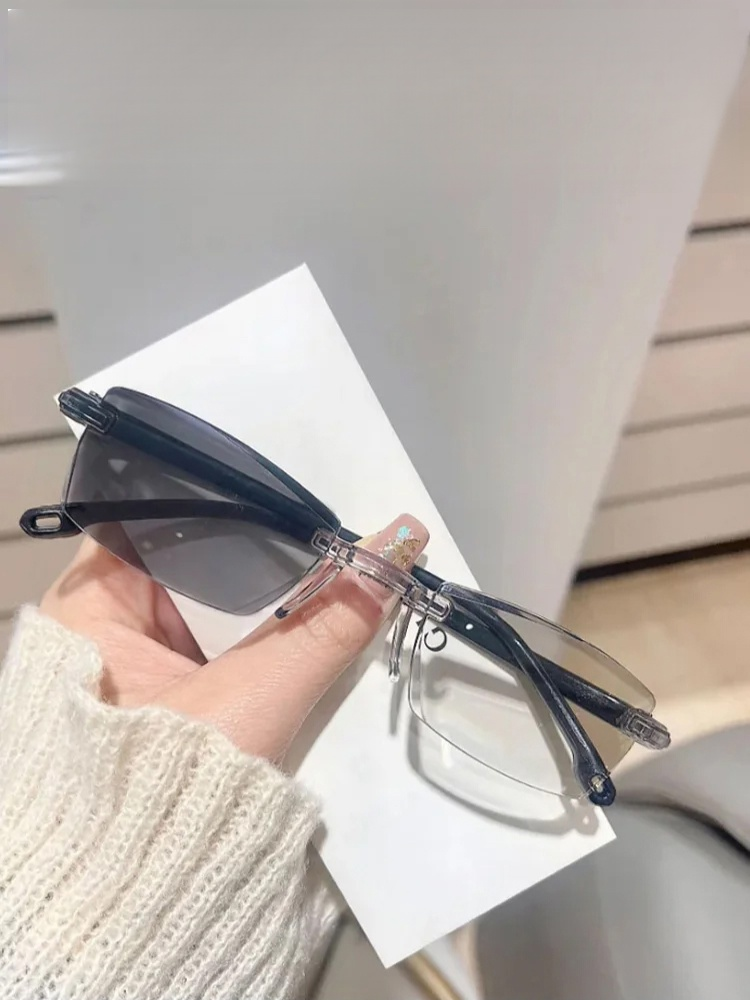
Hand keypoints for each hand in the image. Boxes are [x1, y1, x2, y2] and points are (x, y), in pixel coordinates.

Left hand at [40, 515, 427, 760]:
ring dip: (275, 591)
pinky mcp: (169, 688)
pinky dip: (267, 629)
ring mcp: (135, 655)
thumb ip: (326, 624)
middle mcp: (103, 618)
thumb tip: (396, 548)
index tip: (302, 493)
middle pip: (200, 556)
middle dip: (270, 548)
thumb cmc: (172, 790)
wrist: (144, 899)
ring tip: (340, 555)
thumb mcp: (252, 698)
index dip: (237, 499)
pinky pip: (224, 637)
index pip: (165, 514)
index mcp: (91, 601)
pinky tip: (317, 612)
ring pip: (218, 599)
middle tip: (339, 523)